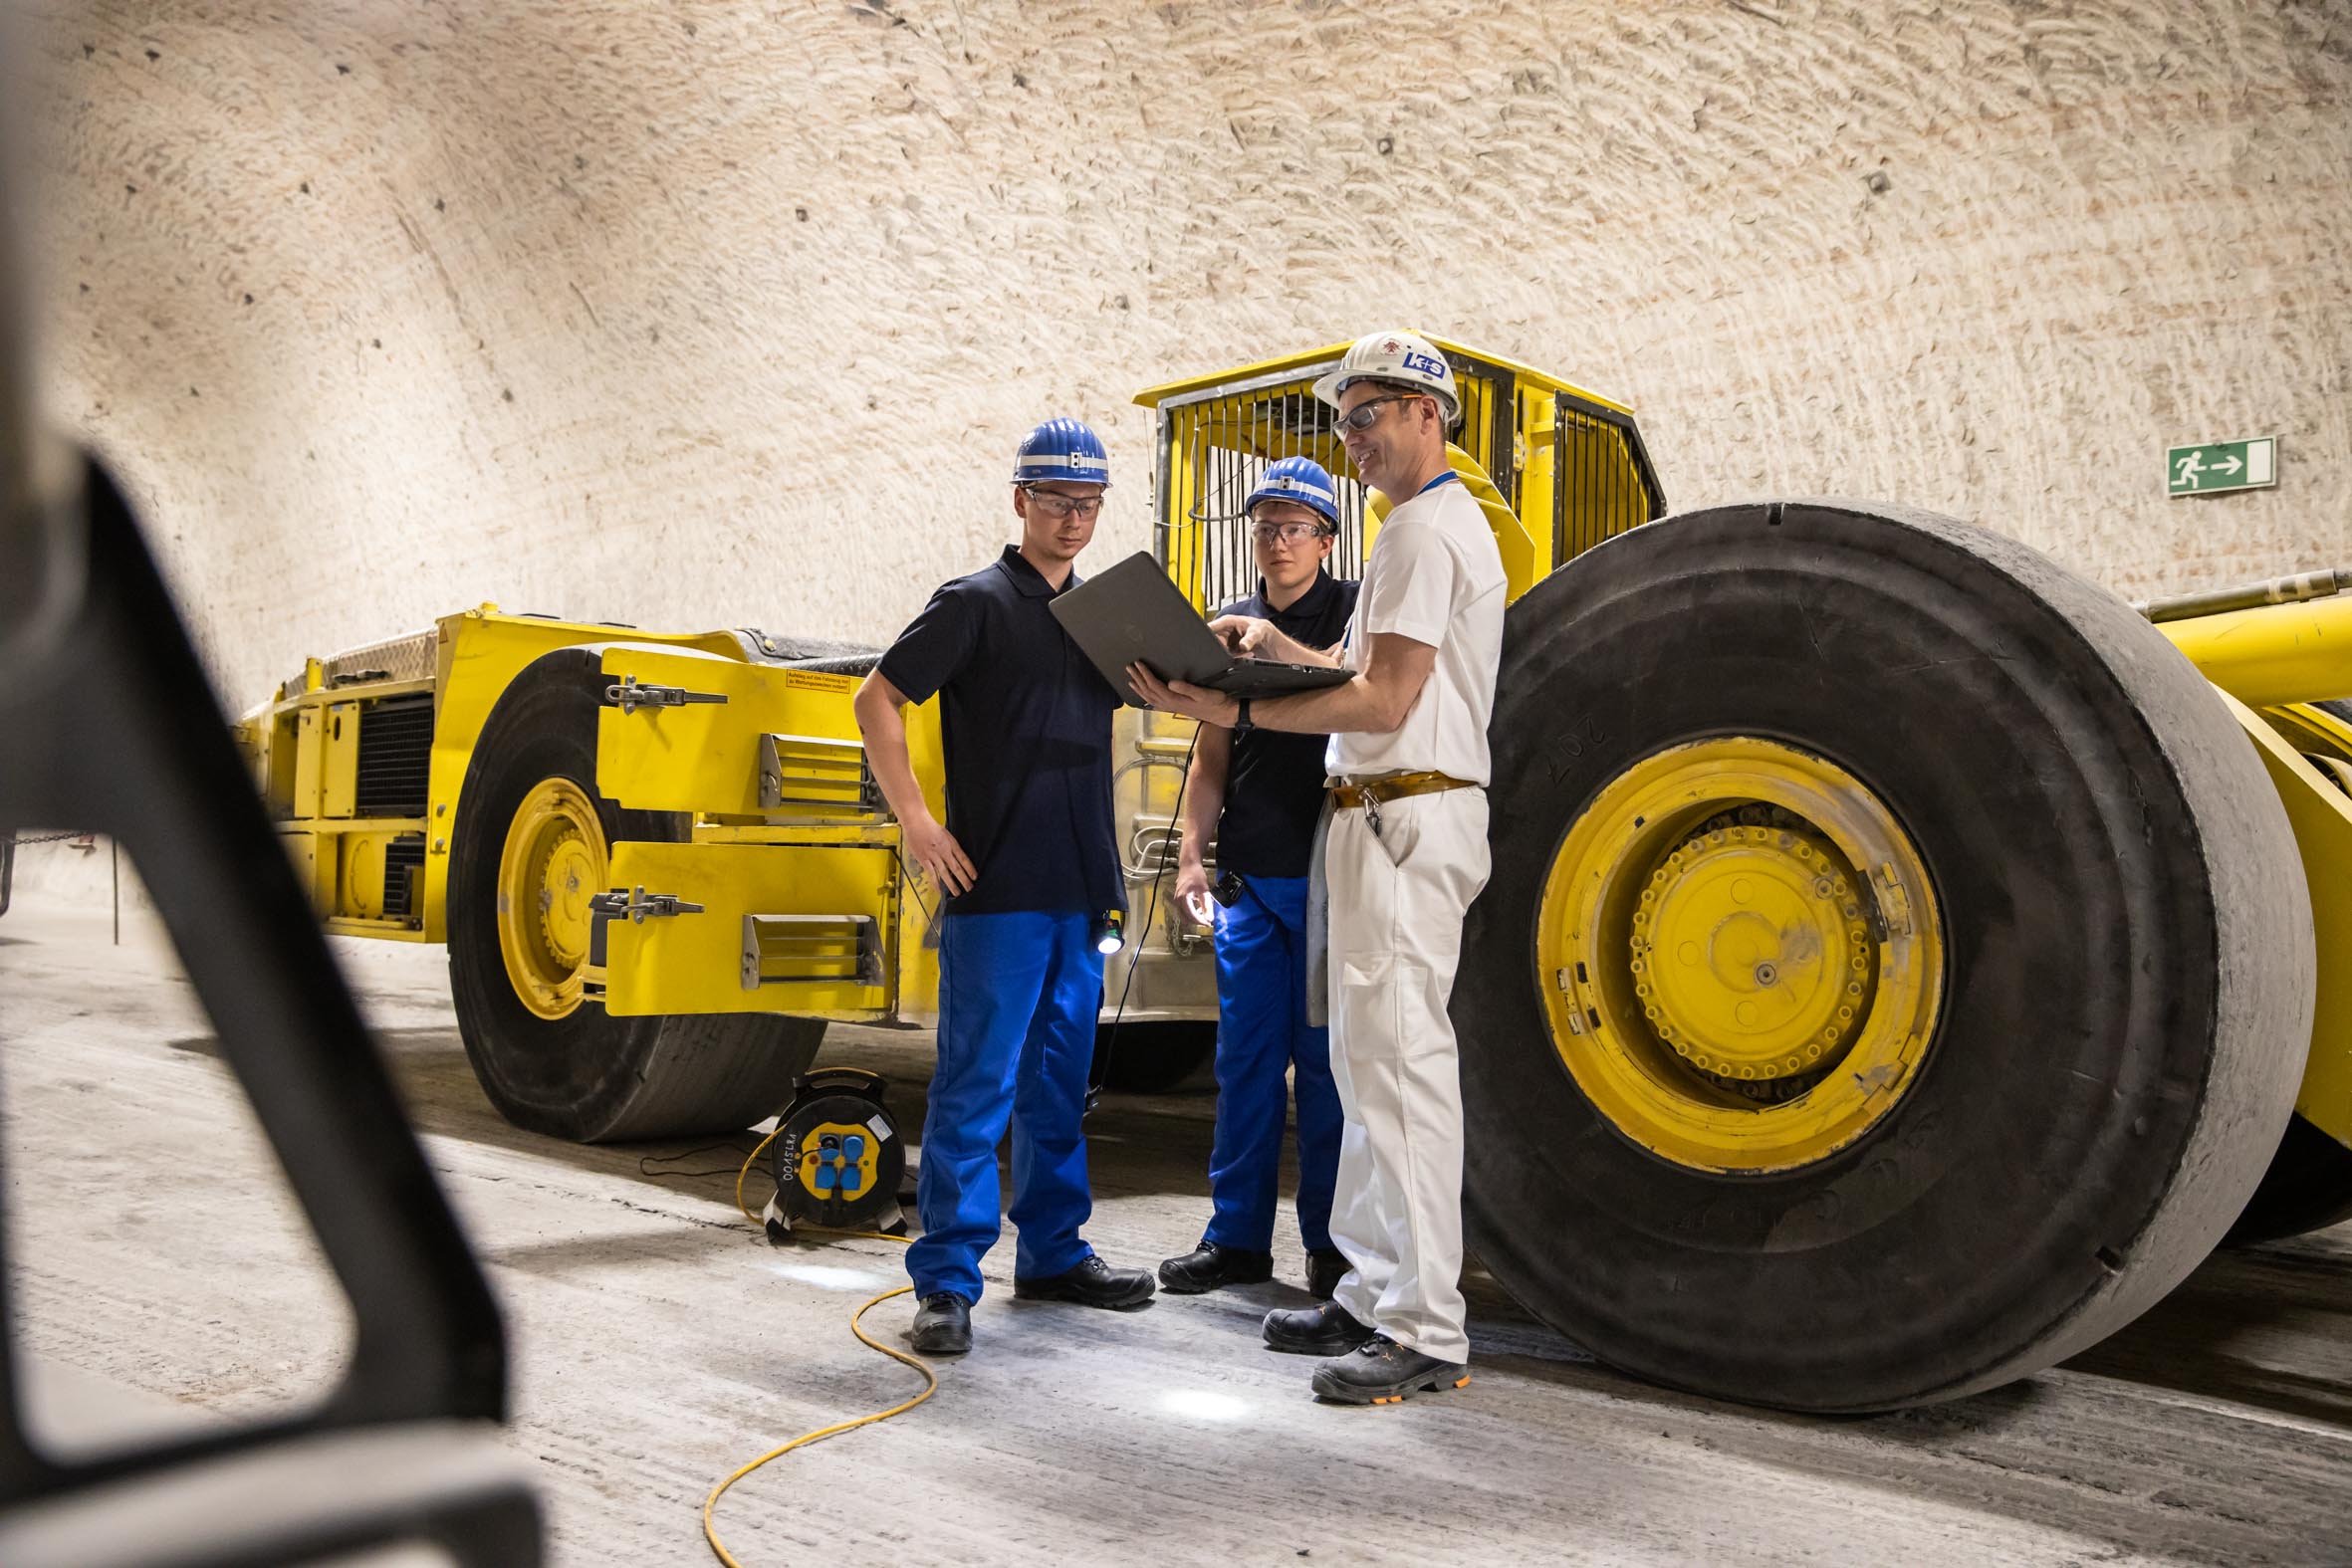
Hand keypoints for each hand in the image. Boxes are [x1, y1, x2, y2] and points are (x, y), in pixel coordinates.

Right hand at [902, 813, 977, 897]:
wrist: (916, 821)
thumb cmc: (929, 825)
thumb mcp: (945, 834)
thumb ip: (950, 846)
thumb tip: (956, 856)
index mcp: (951, 843)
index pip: (964, 858)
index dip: (970, 869)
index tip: (975, 877)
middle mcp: (944, 850)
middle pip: (956, 868)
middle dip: (964, 879)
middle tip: (969, 888)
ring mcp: (934, 855)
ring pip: (945, 873)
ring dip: (952, 884)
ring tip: (958, 893)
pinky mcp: (924, 859)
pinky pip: (931, 874)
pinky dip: (935, 883)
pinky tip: (939, 890)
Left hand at [1125, 662, 1239, 726]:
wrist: (1222, 714)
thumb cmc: (1215, 702)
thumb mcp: (1203, 693)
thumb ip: (1186, 688)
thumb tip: (1171, 683)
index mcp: (1175, 699)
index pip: (1154, 685)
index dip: (1145, 674)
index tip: (1139, 664)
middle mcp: (1170, 704)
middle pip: (1148, 691)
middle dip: (1138, 678)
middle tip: (1129, 668)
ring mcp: (1172, 707)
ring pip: (1150, 698)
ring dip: (1139, 688)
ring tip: (1131, 680)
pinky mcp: (1176, 708)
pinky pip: (1156, 703)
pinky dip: (1147, 699)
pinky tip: (1145, 698)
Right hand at [1175, 860, 1213, 925]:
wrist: (1189, 865)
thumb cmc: (1195, 874)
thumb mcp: (1204, 890)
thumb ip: (1207, 906)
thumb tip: (1209, 918)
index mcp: (1183, 899)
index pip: (1191, 916)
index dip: (1200, 922)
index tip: (1208, 923)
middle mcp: (1178, 901)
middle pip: (1186, 918)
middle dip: (1197, 921)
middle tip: (1207, 921)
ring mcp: (1177, 900)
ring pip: (1184, 915)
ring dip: (1194, 917)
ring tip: (1204, 915)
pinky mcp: (1179, 898)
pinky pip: (1184, 910)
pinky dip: (1192, 912)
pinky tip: (1200, 909)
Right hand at [1209, 615, 1277, 656]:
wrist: (1269, 640)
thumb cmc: (1262, 630)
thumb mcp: (1257, 632)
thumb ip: (1250, 639)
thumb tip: (1242, 645)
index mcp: (1228, 621)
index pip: (1213, 626)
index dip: (1208, 633)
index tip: (1207, 641)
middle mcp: (1225, 630)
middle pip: (1214, 640)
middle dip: (1221, 648)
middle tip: (1232, 651)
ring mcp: (1226, 640)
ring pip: (1220, 650)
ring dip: (1229, 654)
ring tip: (1243, 652)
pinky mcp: (1229, 650)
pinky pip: (1226, 656)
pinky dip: (1233, 658)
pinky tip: (1243, 655)